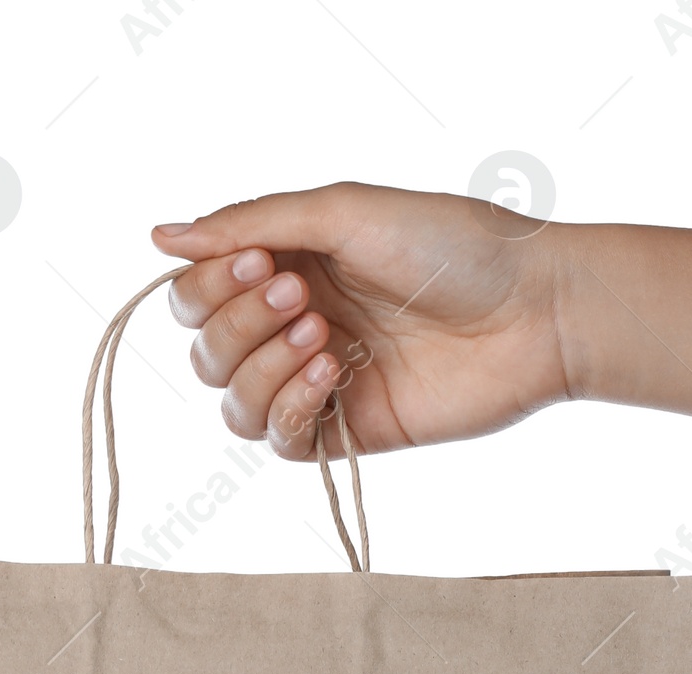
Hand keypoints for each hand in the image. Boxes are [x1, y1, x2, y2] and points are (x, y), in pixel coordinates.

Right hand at [152, 181, 572, 461]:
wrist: (532, 310)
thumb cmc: (454, 247)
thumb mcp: (343, 212)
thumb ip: (249, 223)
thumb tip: (159, 237)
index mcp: (287, 265)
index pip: (196, 294)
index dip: (208, 286)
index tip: (260, 262)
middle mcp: (293, 325)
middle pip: (206, 351)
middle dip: (239, 325)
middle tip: (302, 298)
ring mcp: (318, 383)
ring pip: (233, 404)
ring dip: (263, 368)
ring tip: (325, 339)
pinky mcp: (348, 431)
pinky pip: (279, 441)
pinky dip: (290, 409)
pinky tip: (333, 378)